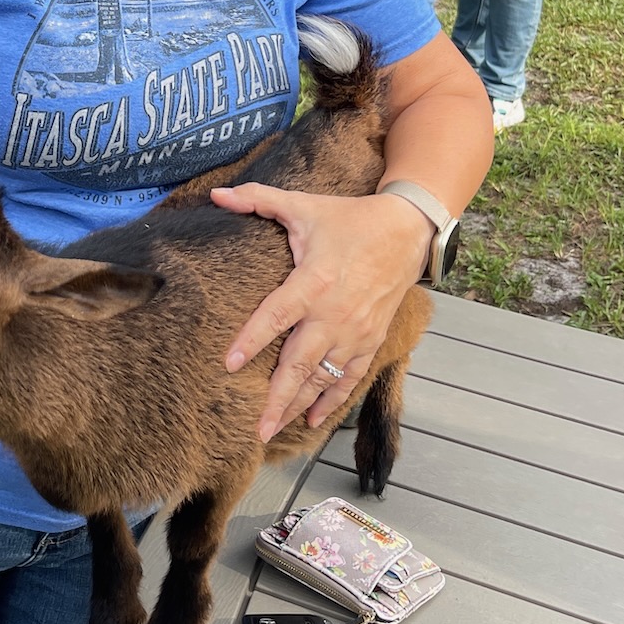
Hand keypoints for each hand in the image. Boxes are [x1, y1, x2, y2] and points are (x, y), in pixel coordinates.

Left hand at [210, 185, 431, 437]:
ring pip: (323, 378)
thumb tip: (217, 193)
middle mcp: (334, 314)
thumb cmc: (350, 220)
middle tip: (255, 428)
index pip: (276, 316)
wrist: (406, 232)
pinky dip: (332, 401)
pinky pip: (349, 377)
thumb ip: (259, 199)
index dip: (252, 340)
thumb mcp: (304, 204)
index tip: (229, 363)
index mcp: (314, 282)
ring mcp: (355, 332)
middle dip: (277, 397)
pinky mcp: (371, 340)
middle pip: (300, 363)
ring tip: (273, 430)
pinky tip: (314, 420)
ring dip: (298, 405)